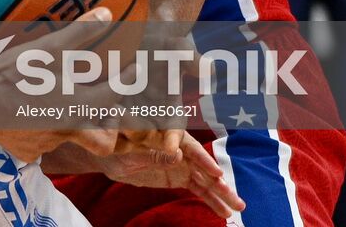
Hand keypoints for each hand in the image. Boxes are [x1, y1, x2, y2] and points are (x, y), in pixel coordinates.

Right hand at [0, 9, 120, 164]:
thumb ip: (78, 33)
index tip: (133, 69)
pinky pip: (43, 144)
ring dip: (74, 123)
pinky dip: (44, 129)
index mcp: (75, 106)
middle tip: (105, 100)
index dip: (127, 82)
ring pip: (70, 138)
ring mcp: (44, 144)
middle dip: (110, 125)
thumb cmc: (8, 72)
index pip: (114, 96)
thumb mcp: (44, 49)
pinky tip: (32, 113)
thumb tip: (107, 13)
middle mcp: (64, 131)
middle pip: (103, 140)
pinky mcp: (24, 151)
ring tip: (65, 101)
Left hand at [102, 130, 244, 217]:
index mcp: (169, 135)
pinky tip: (223, 211)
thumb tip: (178, 155)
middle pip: (203, 166)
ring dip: (221, 193)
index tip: (217, 173)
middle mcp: (180, 147)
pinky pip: (198, 188)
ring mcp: (181, 162)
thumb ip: (154, 153)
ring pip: (205, 179)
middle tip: (236, 199)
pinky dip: (210, 199)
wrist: (108, 154)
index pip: (190, 148)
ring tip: (238, 208)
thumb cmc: (116, 146)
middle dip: (220, 182)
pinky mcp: (179, 176)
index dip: (204, 160)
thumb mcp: (130, 152)